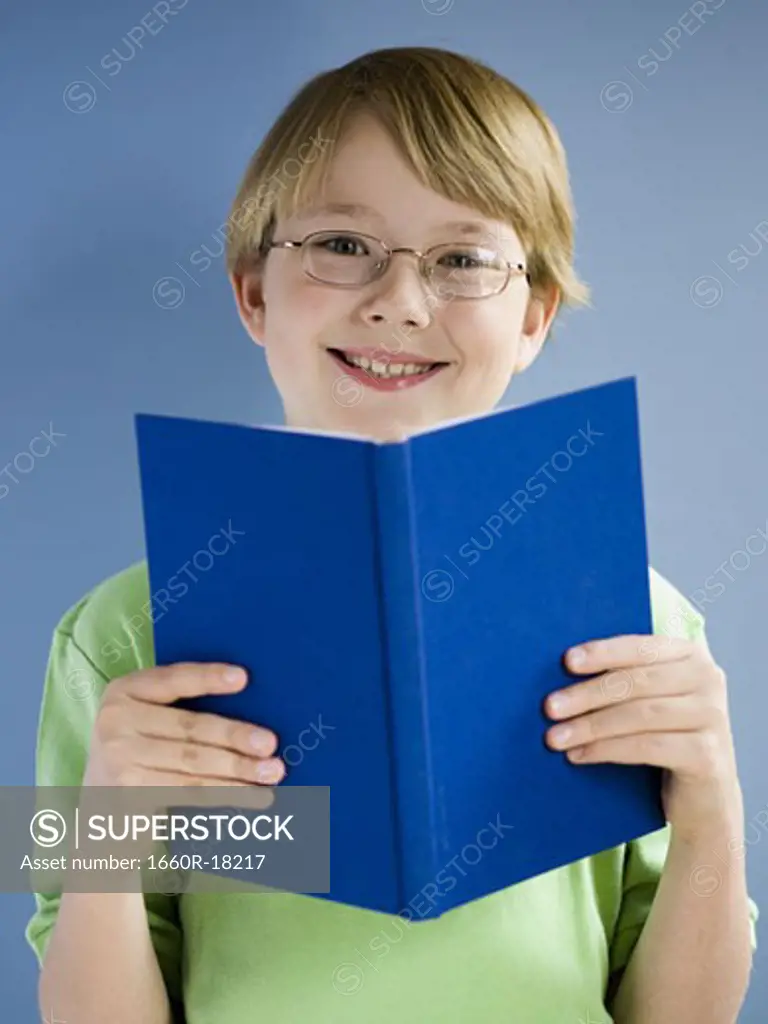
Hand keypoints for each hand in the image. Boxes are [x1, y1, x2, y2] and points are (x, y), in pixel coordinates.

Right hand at [83, 662, 284, 788]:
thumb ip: (180, 709)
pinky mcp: (129, 794)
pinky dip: (227, 793)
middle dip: (236, 736)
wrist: (100, 811)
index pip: (173, 679)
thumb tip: (251, 706)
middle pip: (190, 727)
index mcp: (124, 691)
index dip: (208, 677)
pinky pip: (189, 790)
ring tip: (273, 772)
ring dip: (239, 769)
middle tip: (270, 744)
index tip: (243, 678)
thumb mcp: (146, 721)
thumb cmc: (139, 756)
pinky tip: (254, 797)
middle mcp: (115, 721)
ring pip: (193, 763)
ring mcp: (119, 759)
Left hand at [544, 635, 742, 839]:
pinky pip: (648, 747)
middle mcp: (708, 679)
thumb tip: (565, 666)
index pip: (641, 646)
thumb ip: (624, 677)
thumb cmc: (665, 737)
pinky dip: (607, 750)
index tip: (567, 661)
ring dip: (590, 726)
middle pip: (637, 682)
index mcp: (690, 654)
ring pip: (639, 715)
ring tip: (555, 737)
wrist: (703, 796)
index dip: (603, 652)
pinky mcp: (707, 754)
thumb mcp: (650, 699)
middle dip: (587, 694)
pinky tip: (579, 755)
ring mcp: (712, 716)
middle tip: (549, 707)